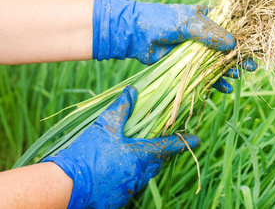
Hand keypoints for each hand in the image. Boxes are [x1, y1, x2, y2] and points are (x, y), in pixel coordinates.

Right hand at [43, 86, 199, 208]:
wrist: (64, 185)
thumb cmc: (87, 153)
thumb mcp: (105, 126)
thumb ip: (121, 108)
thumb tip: (132, 91)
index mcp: (140, 156)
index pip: (168, 147)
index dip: (183, 142)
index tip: (197, 139)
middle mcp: (139, 175)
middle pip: (157, 163)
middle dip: (162, 154)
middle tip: (164, 145)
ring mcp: (128, 189)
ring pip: (143, 175)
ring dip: (144, 165)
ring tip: (137, 155)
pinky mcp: (116, 199)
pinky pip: (129, 185)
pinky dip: (128, 175)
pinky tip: (117, 169)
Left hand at [92, 0, 256, 92]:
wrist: (136, 34)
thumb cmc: (162, 20)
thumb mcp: (188, 23)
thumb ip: (210, 33)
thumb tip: (232, 44)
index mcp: (207, 19)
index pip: (230, 28)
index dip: (243, 38)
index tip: (254, 48)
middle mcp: (205, 35)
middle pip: (227, 48)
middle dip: (239, 58)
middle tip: (252, 67)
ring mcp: (197, 51)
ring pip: (218, 63)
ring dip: (229, 70)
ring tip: (239, 76)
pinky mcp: (188, 66)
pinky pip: (206, 75)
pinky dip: (216, 82)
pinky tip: (225, 88)